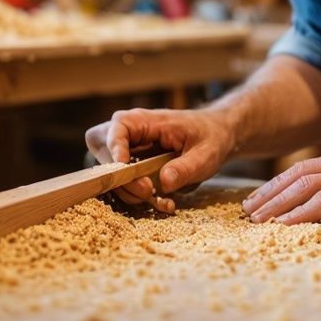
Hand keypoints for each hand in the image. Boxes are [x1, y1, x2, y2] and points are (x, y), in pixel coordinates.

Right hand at [85, 107, 236, 210]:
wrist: (216, 135)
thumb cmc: (210, 136)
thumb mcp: (206, 153)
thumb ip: (186, 167)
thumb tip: (164, 181)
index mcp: (147, 120)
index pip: (117, 127)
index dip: (114, 148)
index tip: (124, 168)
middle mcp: (132, 133)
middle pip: (104, 152)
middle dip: (121, 177)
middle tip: (147, 190)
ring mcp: (129, 149)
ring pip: (112, 172)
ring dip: (131, 191)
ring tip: (161, 199)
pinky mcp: (133, 165)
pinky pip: (125, 183)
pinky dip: (138, 196)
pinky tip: (162, 200)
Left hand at [242, 145, 320, 223]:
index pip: (304, 168)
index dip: (277, 184)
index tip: (259, 200)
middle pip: (297, 175)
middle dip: (268, 194)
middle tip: (246, 211)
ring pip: (305, 186)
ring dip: (277, 204)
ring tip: (257, 221)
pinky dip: (300, 212)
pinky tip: (285, 224)